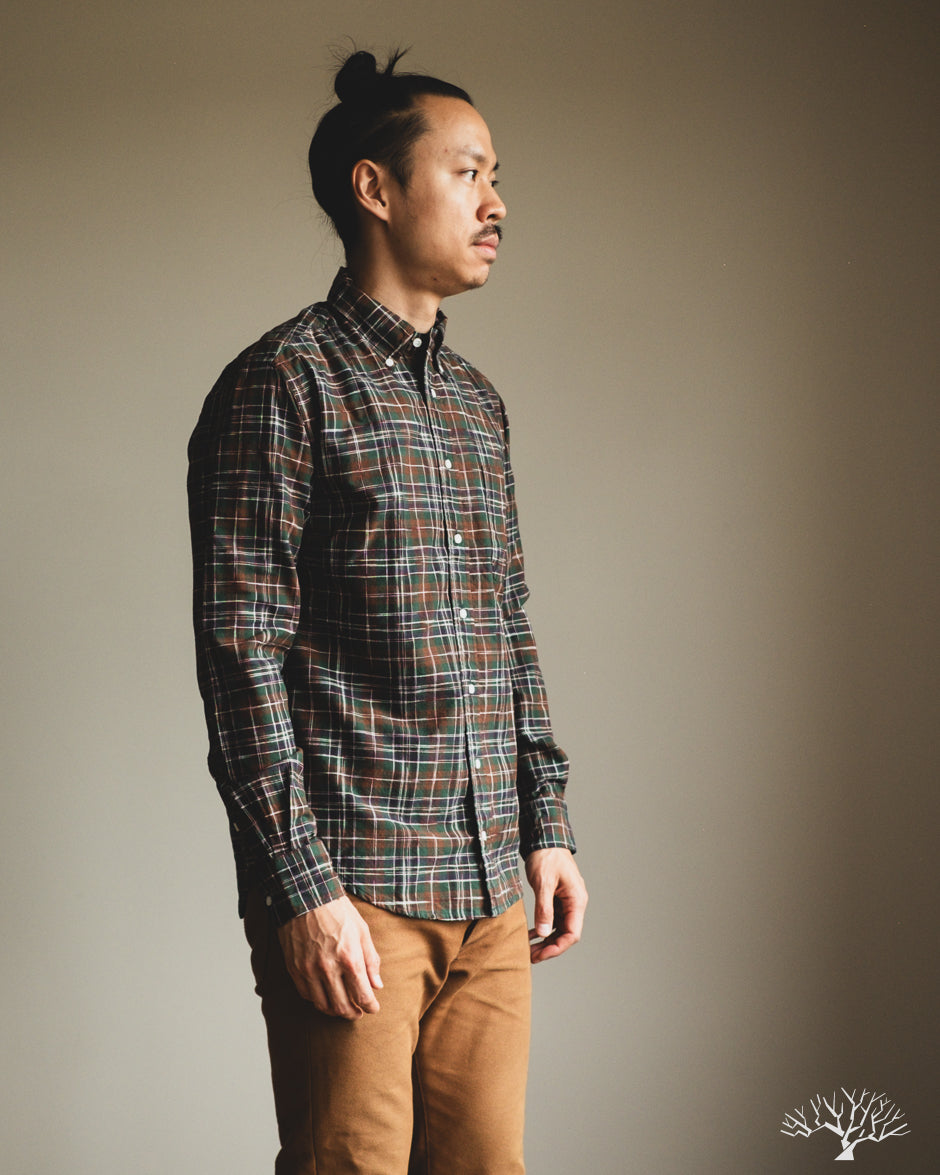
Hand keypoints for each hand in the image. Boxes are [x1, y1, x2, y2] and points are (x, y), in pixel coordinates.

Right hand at [276, 896, 382, 1018]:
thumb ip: (371, 960)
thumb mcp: (362, 931)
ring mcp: (309, 970)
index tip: (373, 1008)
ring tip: (342, 1008)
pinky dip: (318, 1000)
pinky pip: (306, 995)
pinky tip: (325, 996)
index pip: (363, 995)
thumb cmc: (338, 911)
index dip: (371, 1006)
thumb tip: (377, 985)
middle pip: (342, 1006)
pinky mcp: (295, 969)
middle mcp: (329, 969)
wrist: (306, 897)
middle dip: (354, 1014)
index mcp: (350, 959)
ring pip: (323, 1005)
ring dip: (335, 1011)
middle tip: (359, 1013)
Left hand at [525, 847, 587, 963]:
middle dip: (549, 947)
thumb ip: (544, 909)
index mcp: (576, 900)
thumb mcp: (544, 883)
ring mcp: (566, 901)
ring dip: (545, 940)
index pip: (572, 933)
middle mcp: (574, 903)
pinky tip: (529, 935)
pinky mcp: (557, 898)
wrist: (544, 837)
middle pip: (566, 934)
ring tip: (528, 950)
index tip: (541, 954)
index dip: (557, 947)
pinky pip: (552, 919)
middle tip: (531, 956)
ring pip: (558, 928)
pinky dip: (542, 928)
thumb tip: (544, 933)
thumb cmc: (547, 856)